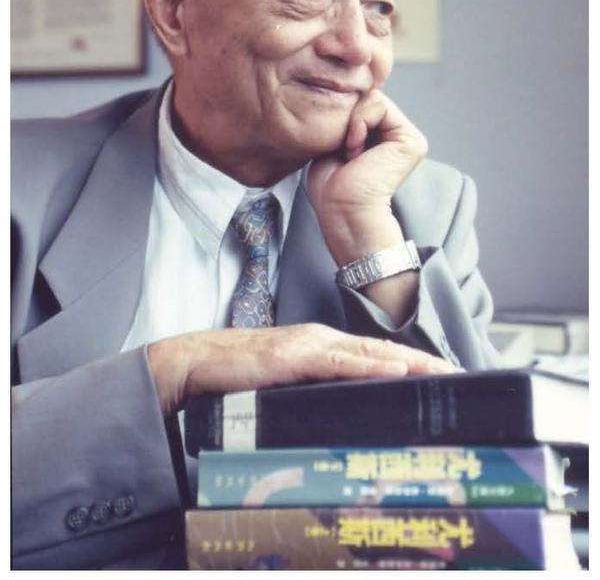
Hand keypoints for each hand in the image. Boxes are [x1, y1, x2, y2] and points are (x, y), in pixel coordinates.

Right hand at [147, 323, 456, 414]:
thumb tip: (342, 409)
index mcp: (320, 345)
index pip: (373, 354)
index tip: (440, 375)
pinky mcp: (293, 356)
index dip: (410, 362)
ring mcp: (308, 344)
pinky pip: (339, 362)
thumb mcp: (283, 383)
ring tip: (443, 373)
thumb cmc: (236, 375)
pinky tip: (396, 370)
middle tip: (460, 375)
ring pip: (368, 353)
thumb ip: (312, 389)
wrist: (196, 361)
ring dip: (410, 363)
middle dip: (423, 363)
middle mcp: (320, 339)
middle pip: (381, 350)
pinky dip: (371, 365)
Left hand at [308, 90, 426, 265]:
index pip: (360, 100)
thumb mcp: (335, 139)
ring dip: (352, 126)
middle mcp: (399, 134)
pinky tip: (358, 153)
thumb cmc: (331, 183)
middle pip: (366, 96)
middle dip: (347, 120)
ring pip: (371, 98)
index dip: (341, 117)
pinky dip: (359, 125)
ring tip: (351, 155)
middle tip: (345, 153)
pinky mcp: (412, 141)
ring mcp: (408, 137)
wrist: (341, 208)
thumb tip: (345, 88)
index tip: (338, 148)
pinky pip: (378, 105)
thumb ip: (348, 115)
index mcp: (384, 135)